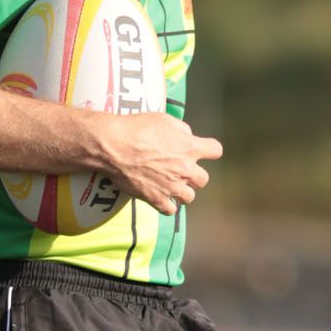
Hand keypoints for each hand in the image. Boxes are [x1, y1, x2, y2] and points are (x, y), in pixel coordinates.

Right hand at [96, 112, 221, 215]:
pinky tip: (160, 198)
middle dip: (193, 175)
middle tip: (180, 170)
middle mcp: (185, 169)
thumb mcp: (164, 119)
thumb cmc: (138, 128)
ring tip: (170, 186)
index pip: (215, 150)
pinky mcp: (157, 199)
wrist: (115, 146)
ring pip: (189, 197)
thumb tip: (188, 137)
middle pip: (203, 179)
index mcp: (190, 147)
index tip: (202, 150)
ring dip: (182, 192)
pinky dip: (167, 205)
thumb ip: (181, 130)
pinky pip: (170, 210)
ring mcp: (172, 187)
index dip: (209, 150)